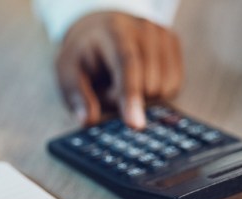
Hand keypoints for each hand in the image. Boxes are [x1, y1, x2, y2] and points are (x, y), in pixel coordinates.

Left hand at [56, 12, 182, 128]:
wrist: (99, 29)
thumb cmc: (83, 55)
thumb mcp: (68, 72)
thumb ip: (77, 95)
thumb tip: (88, 120)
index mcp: (114, 32)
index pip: (128, 65)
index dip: (131, 96)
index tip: (135, 125)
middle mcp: (143, 29)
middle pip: (148, 84)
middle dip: (124, 98)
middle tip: (106, 87)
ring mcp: (162, 35)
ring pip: (163, 89)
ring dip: (141, 97)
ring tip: (120, 80)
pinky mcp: (174, 44)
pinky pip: (173, 86)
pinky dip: (155, 92)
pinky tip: (139, 78)